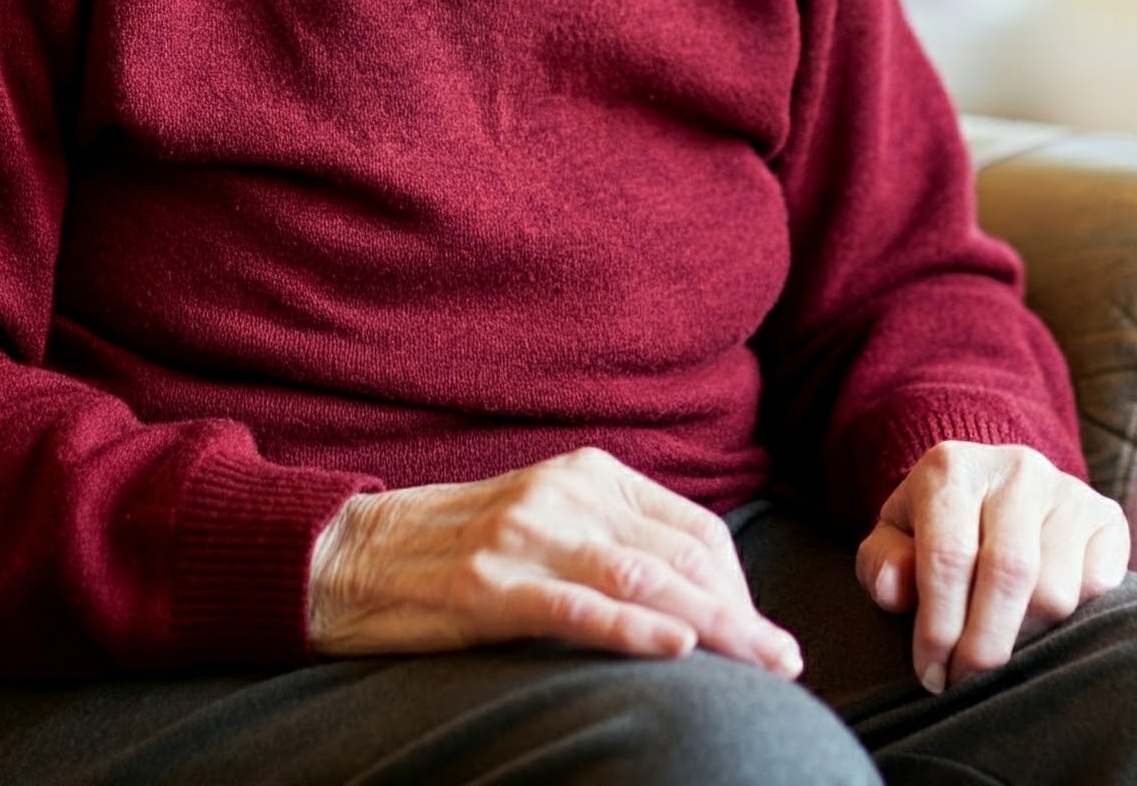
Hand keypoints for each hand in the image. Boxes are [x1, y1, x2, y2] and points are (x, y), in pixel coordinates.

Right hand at [308, 446, 800, 677]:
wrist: (350, 554)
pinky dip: (634, 630)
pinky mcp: (487, 585)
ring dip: (714, 627)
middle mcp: (564, 492)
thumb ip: (610, 539)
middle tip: (786, 661)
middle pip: (678, 556)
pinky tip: (679, 649)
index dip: (737, 584)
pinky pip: (576, 607)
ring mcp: (525, 536)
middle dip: (741, 612)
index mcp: (586, 473)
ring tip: (762, 665)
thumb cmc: (454, 546)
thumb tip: (692, 593)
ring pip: (643, 581)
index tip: (759, 634)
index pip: (689, 528)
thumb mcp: (544, 520)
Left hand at [855, 442, 1128, 694]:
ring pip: (1056, 590)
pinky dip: (1075, 619)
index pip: (948, 554)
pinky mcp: (1106, 516)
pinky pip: (1099, 587)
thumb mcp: (895, 539)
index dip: (939, 626)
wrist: (993, 492)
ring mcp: (1066, 489)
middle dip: (985, 645)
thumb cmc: (936, 529)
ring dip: (1027, 640)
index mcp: (951, 468)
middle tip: (967, 682)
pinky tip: (1042, 622)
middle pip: (1008, 573)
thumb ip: (881, 563)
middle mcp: (1014, 468)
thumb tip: (894, 591)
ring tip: (1001, 649)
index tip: (932, 674)